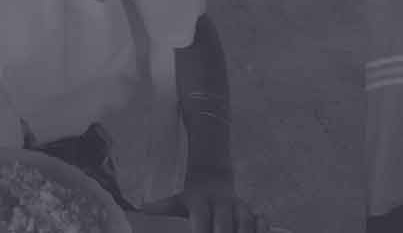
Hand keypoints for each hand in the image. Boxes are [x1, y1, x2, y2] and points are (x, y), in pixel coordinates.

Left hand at [146, 172, 271, 232]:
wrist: (210, 175)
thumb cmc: (189, 196)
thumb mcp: (173, 199)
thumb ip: (160, 207)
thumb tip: (141, 210)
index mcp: (199, 199)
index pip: (202, 217)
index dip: (202, 231)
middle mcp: (221, 201)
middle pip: (225, 223)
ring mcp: (238, 205)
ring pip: (245, 221)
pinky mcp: (250, 208)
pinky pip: (260, 218)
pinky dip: (262, 228)